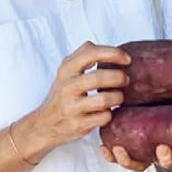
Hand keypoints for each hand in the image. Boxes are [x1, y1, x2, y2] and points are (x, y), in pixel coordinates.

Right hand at [20, 41, 129, 162]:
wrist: (44, 124)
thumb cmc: (63, 94)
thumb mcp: (66, 71)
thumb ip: (83, 55)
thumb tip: (104, 46)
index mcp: (66, 70)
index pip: (91, 53)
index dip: (113, 53)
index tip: (127, 59)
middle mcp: (67, 87)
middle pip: (99, 78)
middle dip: (119, 78)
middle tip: (126, 80)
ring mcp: (72, 107)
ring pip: (104, 100)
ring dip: (118, 97)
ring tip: (119, 97)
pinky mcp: (78, 125)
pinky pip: (104, 117)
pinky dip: (111, 114)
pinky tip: (108, 111)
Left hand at [99, 92, 171, 171]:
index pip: (170, 161)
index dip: (167, 157)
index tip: (162, 148)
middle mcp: (156, 156)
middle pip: (142, 165)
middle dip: (130, 161)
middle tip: (121, 151)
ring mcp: (144, 151)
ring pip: (129, 160)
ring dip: (117, 157)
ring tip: (110, 148)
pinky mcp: (134, 144)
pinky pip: (120, 152)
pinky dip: (110, 152)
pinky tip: (103, 145)